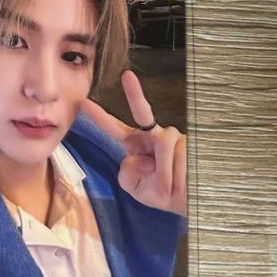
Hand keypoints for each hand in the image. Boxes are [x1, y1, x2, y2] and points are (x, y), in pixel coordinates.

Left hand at [80, 70, 186, 216]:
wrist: (190, 201)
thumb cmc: (161, 192)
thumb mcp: (137, 188)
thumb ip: (128, 176)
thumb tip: (139, 160)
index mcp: (135, 143)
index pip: (115, 128)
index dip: (100, 117)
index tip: (84, 102)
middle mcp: (154, 135)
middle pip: (144, 113)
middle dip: (134, 93)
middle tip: (127, 75)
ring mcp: (175, 137)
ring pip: (165, 147)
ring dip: (166, 173)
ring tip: (170, 185)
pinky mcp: (192, 143)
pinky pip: (181, 157)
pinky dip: (179, 176)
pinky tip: (183, 181)